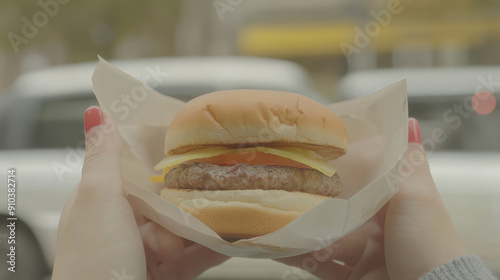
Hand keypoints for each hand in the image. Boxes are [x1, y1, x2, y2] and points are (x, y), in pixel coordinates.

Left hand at [52, 106, 228, 279]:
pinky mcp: (168, 269)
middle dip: (196, 184)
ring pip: (187, 222)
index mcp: (105, 196)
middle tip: (230, 164)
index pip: (136, 162)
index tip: (194, 132)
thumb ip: (104, 155)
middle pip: (169, 193)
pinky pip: (197, 252)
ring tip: (243, 196)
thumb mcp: (98, 198)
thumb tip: (96, 109)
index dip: (162, 148)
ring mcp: (149, 246)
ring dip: (212, 215)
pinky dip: (216, 244)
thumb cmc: (93, 258)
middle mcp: (127, 219)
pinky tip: (239, 234)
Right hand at [275, 118, 464, 279]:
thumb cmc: (427, 243)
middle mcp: (380, 228)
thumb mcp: (418, 197)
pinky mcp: (351, 276)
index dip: (343, 166)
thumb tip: (413, 122)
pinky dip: (298, 253)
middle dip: (315, 197)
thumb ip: (406, 163)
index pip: (367, 179)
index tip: (316, 150)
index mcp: (398, 205)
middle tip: (286, 180)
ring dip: (302, 226)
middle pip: (341, 208)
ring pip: (325, 235)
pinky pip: (319, 263)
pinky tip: (278, 243)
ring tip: (275, 211)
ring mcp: (364, 254)